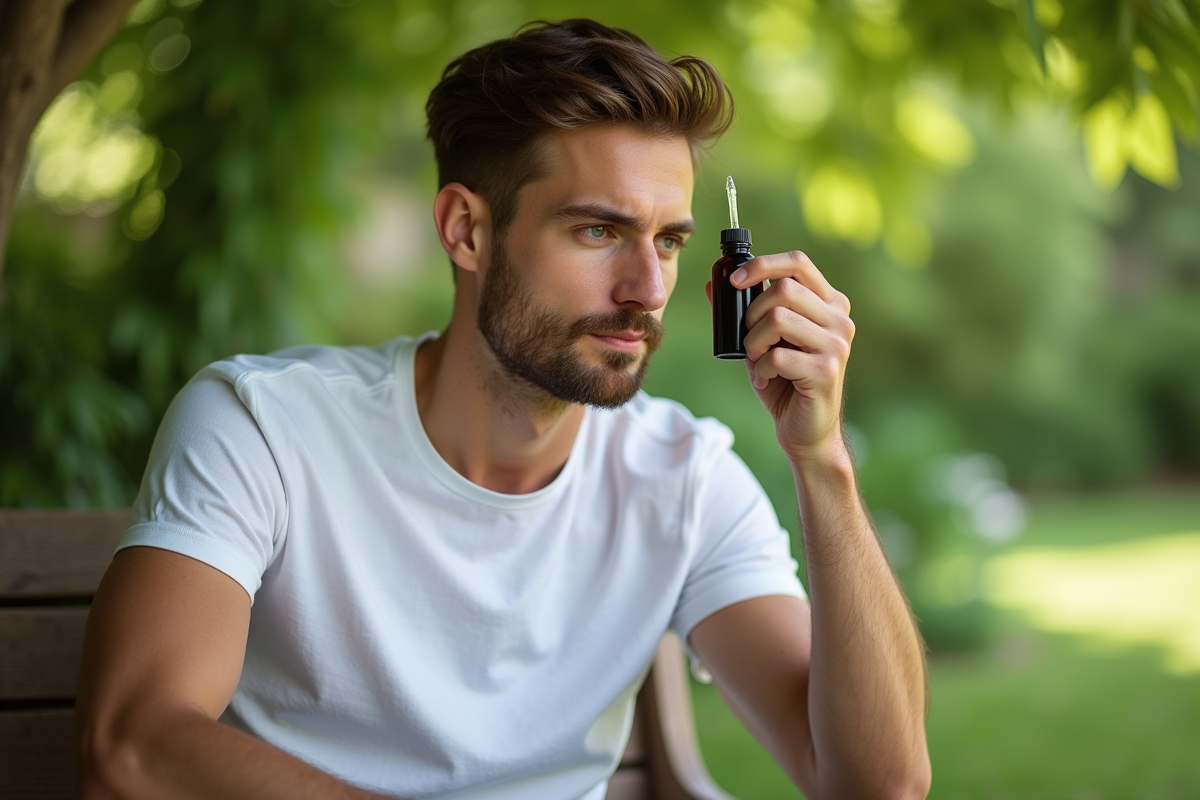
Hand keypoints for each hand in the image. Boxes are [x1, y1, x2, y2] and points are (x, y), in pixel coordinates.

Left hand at [711, 250, 853, 463]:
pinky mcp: (827, 370)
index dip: (762, 264)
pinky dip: (761, 369)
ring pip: (779, 319)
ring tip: (758, 360)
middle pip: (783, 289)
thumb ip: (742, 312)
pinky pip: (778, 356)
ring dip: (754, 343)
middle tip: (750, 341)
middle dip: (752, 314)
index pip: (798, 263)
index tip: (733, 281)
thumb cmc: (785, 382)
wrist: (806, 430)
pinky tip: (767, 380)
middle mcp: (839, 320)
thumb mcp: (762, 341)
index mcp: (829, 304)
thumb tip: (711, 283)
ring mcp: (837, 345)